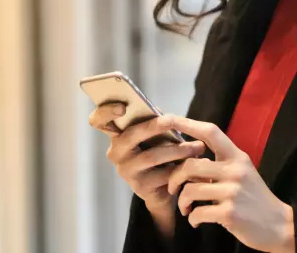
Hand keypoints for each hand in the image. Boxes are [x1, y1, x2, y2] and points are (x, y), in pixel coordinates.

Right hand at [88, 104, 205, 208]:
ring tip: (198, 147)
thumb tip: (159, 112)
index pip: (98, 121)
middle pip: (131, 135)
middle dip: (154, 126)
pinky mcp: (140, 187)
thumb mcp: (153, 136)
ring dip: (178, 150)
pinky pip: (163, 175)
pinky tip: (194, 165)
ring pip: (151, 156)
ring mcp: (126, 171)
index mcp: (116, 135)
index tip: (122, 106)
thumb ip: (152, 121)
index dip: (105, 111)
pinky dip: (181, 168)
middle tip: (172, 119)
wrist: (162, 189)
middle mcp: (115, 152)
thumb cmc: (158, 152)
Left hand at [166, 117, 294, 252]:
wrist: (280, 225)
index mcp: (237, 157)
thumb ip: (218, 164)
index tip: (166, 118)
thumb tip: (186, 158)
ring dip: (182, 201)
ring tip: (186, 208)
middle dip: (175, 178)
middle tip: (173, 189)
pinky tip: (196, 220)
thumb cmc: (254, 198)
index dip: (186, 123)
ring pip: (190, 190)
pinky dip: (192, 218)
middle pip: (191, 165)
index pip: (210, 132)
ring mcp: (233, 192)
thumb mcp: (241, 173)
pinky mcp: (230, 213)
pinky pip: (198, 212)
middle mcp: (235, 171)